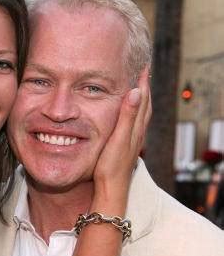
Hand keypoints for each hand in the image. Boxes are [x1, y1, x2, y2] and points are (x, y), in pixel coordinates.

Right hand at [93, 67, 151, 193]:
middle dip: (144, 87)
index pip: (143, 99)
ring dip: (140, 100)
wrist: (111, 189)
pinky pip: (133, 124)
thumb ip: (127, 116)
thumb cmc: (112, 167)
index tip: (143, 65)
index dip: (143, 82)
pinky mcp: (126, 148)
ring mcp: (132, 141)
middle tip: (141, 71)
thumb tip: (137, 92)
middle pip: (144, 105)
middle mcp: (137, 133)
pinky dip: (133, 114)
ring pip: (140, 115)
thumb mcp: (118, 139)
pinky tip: (127, 117)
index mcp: (136, 128)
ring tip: (137, 89)